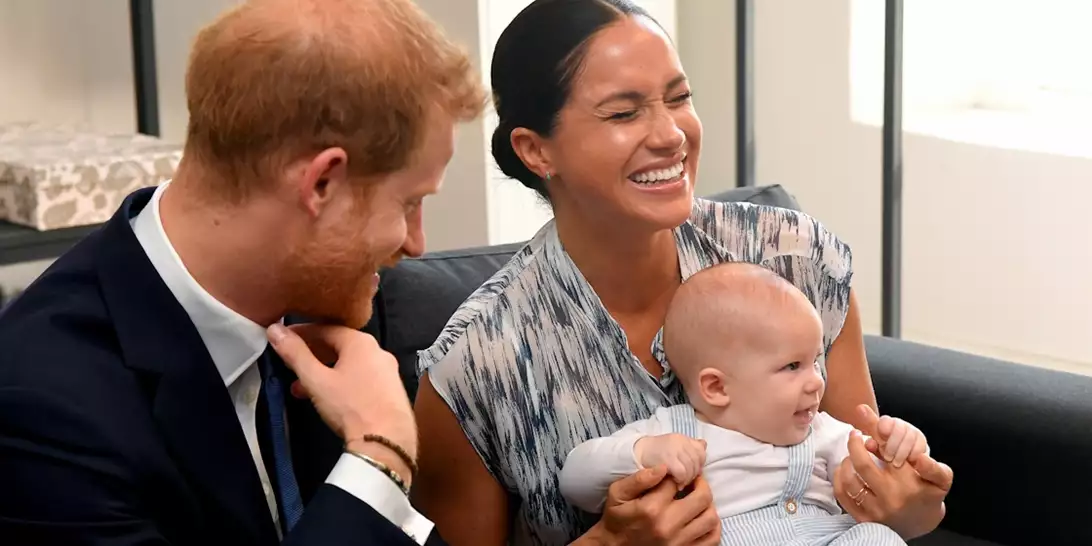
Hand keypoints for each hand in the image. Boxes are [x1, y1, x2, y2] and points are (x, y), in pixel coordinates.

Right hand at [267, 323, 416, 481]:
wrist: (386, 442)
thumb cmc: (350, 406)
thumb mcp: (316, 380)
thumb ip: (295, 354)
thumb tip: (275, 329)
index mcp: (361, 342)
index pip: (325, 329)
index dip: (300, 333)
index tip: (282, 339)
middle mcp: (378, 351)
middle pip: (338, 346)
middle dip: (310, 356)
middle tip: (289, 365)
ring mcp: (387, 371)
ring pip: (348, 365)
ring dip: (323, 373)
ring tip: (300, 388)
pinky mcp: (391, 391)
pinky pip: (360, 378)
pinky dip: (339, 383)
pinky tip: (326, 399)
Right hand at [580, 466, 718, 545]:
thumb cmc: (617, 519)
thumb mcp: (617, 493)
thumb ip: (639, 478)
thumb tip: (664, 467)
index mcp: (651, 508)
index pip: (677, 481)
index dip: (677, 473)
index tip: (675, 474)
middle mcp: (668, 525)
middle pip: (702, 497)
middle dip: (701, 484)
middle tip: (694, 480)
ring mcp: (679, 542)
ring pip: (710, 518)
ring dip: (708, 505)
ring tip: (699, 499)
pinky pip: (712, 539)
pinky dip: (713, 527)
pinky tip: (703, 517)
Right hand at [633, 434, 706, 489]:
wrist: (635, 453)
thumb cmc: (656, 453)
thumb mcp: (674, 445)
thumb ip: (689, 446)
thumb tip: (704, 444)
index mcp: (683, 438)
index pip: (701, 452)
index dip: (699, 464)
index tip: (692, 472)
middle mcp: (680, 441)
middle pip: (697, 461)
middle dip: (694, 474)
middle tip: (686, 481)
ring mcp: (673, 450)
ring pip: (691, 468)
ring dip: (688, 479)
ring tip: (681, 484)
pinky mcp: (667, 460)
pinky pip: (682, 473)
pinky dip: (681, 481)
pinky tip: (675, 484)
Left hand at [834, 405, 952, 538]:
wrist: (921, 526)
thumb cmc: (929, 496)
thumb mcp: (941, 480)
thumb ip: (934, 466)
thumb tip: (919, 457)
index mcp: (908, 484)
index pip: (887, 454)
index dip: (876, 439)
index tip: (871, 434)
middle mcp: (890, 497)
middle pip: (862, 465)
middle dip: (854, 444)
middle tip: (854, 435)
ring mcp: (875, 510)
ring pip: (849, 480)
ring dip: (846, 461)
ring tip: (851, 454)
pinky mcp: (863, 519)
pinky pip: (842, 495)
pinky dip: (839, 478)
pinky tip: (845, 469)